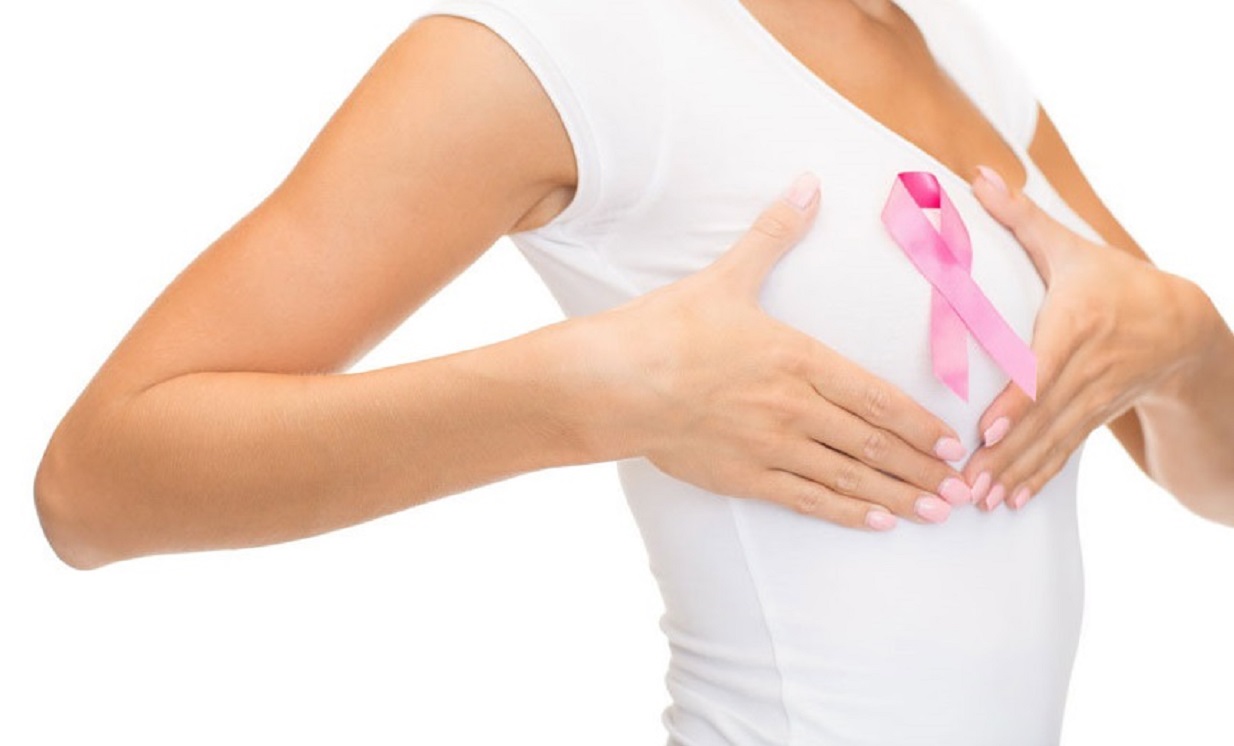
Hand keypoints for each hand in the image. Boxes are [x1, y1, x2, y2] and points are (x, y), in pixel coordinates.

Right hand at [589, 173, 973, 530]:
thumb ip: (774, 234)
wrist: (613, 381)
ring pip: (848, 477)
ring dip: (898, 496)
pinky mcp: (742, 477)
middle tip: (964, 486)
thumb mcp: (726, 276)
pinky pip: (806, 499)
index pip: (875, 397)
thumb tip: (808, 183)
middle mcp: (793, 408)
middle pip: (873, 444)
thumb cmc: (667, 328)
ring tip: (938, 512)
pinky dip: (846, 512)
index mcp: (797, 358)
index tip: (953, 440)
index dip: (919, 422)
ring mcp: (769, 446)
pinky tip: (877, 523)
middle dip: (923, 467)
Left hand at [960, 166, 1216, 510]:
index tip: (989, 430)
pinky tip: (1010, 503)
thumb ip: (1021, 218)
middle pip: (1044, 415)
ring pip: (1053, 441)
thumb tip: (977, 175)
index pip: (1045, 366)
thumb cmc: (1110, 279)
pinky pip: (1065, 451)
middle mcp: (1091, 365)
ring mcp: (1096, 396)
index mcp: (1080, 321)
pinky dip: (1038, 478)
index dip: (1020, 400)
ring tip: (979, 501)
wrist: (1180, 324)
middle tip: (965, 484)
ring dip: (1016, 474)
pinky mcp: (1096, 416)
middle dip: (1006, 453)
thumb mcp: (1072, 246)